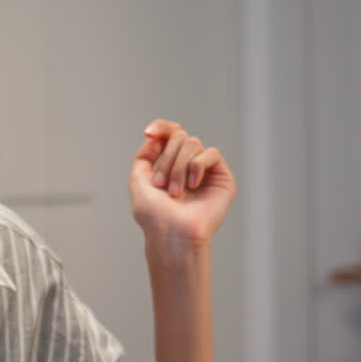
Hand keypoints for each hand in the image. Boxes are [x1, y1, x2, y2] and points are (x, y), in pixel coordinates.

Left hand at [128, 120, 236, 251]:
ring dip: (178, 167)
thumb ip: (144, 155)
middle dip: (167, 159)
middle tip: (161, 185)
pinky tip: (193, 185)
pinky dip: (197, 166)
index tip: (149, 132)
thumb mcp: (138, 180)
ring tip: (176, 192)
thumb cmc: (155, 216)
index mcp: (170, 165)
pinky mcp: (222, 178)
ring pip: (193, 143)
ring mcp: (206, 171)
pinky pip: (211, 153)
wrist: (172, 234)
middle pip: (180, 137)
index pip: (170, 134)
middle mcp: (188, 165)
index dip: (161, 127)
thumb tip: (157, 135)